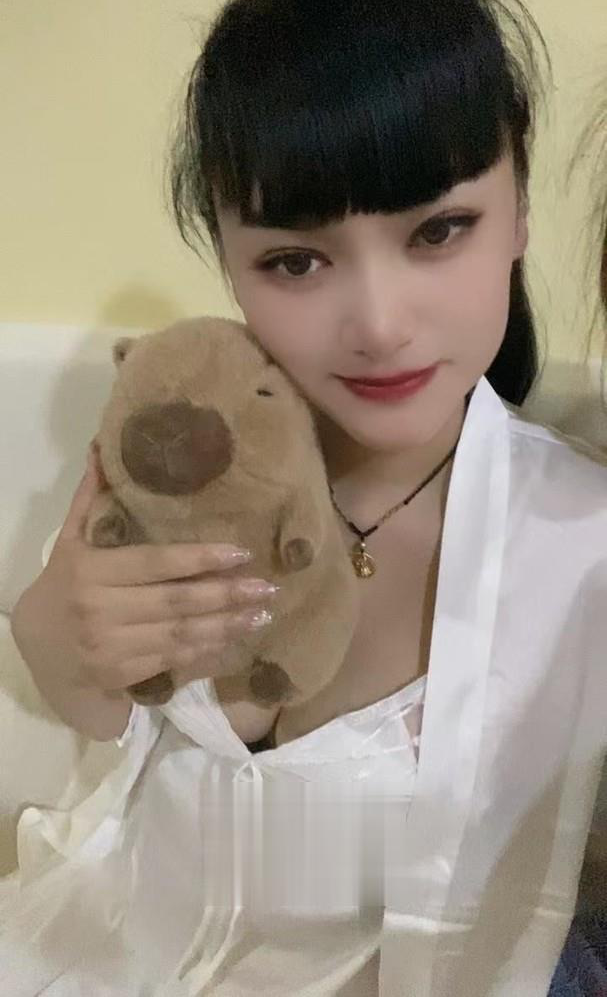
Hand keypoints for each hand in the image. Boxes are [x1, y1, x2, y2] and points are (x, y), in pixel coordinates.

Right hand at [12, 444, 278, 699]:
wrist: (37, 650)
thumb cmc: (61, 585)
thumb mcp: (69, 542)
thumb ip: (89, 500)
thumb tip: (100, 449)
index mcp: (91, 571)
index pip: (154, 563)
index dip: (199, 558)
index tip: (241, 553)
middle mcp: (100, 609)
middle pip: (174, 601)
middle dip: (226, 594)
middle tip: (267, 587)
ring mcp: (110, 646)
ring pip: (179, 634)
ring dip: (226, 626)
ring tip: (263, 613)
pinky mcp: (120, 674)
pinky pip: (172, 660)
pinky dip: (206, 650)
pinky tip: (235, 639)